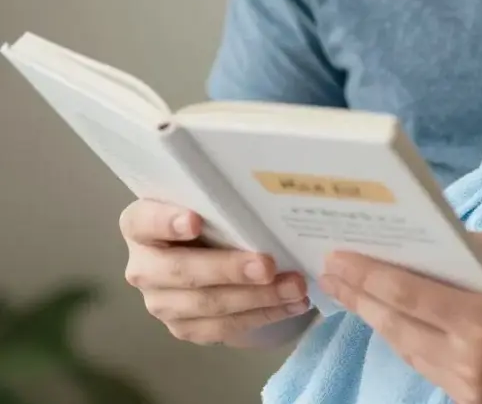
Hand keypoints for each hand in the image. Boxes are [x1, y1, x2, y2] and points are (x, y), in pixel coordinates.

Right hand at [119, 199, 311, 345]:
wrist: (208, 255)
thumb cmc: (212, 219)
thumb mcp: (210, 205)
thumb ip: (222, 202)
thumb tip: (269, 200)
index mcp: (140, 225)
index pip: (144, 221)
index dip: (166, 222)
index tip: (195, 221)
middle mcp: (143, 266)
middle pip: (181, 271)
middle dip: (228, 270)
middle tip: (267, 266)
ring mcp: (160, 302)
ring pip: (207, 305)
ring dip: (257, 298)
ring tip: (295, 287)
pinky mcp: (183, 327)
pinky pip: (223, 327)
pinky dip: (262, 315)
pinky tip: (292, 305)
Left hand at [319, 230, 481, 403]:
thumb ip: (474, 245)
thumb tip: (427, 242)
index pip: (409, 295)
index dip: (368, 276)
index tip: (338, 258)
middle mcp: (472, 362)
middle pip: (397, 326)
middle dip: (360, 297)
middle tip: (331, 272)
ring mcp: (472, 390)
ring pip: (407, 350)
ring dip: (377, 320)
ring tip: (351, 293)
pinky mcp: (476, 403)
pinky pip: (427, 367)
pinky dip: (405, 341)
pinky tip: (389, 319)